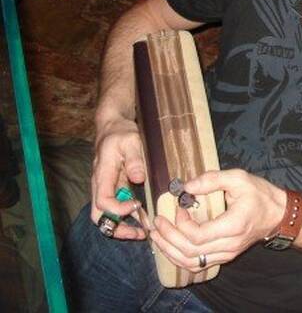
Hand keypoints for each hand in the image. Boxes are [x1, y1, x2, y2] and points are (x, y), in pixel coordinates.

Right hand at [90, 116, 146, 239]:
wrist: (113, 126)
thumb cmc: (121, 133)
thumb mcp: (131, 141)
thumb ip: (134, 159)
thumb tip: (139, 178)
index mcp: (102, 175)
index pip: (103, 202)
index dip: (118, 209)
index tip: (137, 205)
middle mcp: (101, 185)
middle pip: (99, 216)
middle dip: (117, 229)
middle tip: (139, 233)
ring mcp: (106, 188)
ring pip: (107, 215)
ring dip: (123, 226)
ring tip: (144, 232)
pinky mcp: (114, 188)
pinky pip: (116, 207)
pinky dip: (127, 216)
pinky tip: (143, 218)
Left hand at [149, 169, 284, 272]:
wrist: (278, 214)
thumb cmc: (260, 194)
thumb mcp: (239, 178)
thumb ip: (212, 179)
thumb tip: (186, 186)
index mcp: (233, 226)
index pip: (198, 236)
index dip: (182, 224)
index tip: (179, 207)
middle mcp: (229, 245)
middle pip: (190, 252)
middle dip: (168, 238)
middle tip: (157, 223)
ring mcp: (227, 254)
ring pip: (191, 262)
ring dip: (170, 251)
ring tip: (157, 236)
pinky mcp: (224, 256)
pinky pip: (198, 265)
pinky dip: (180, 258)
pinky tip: (170, 247)